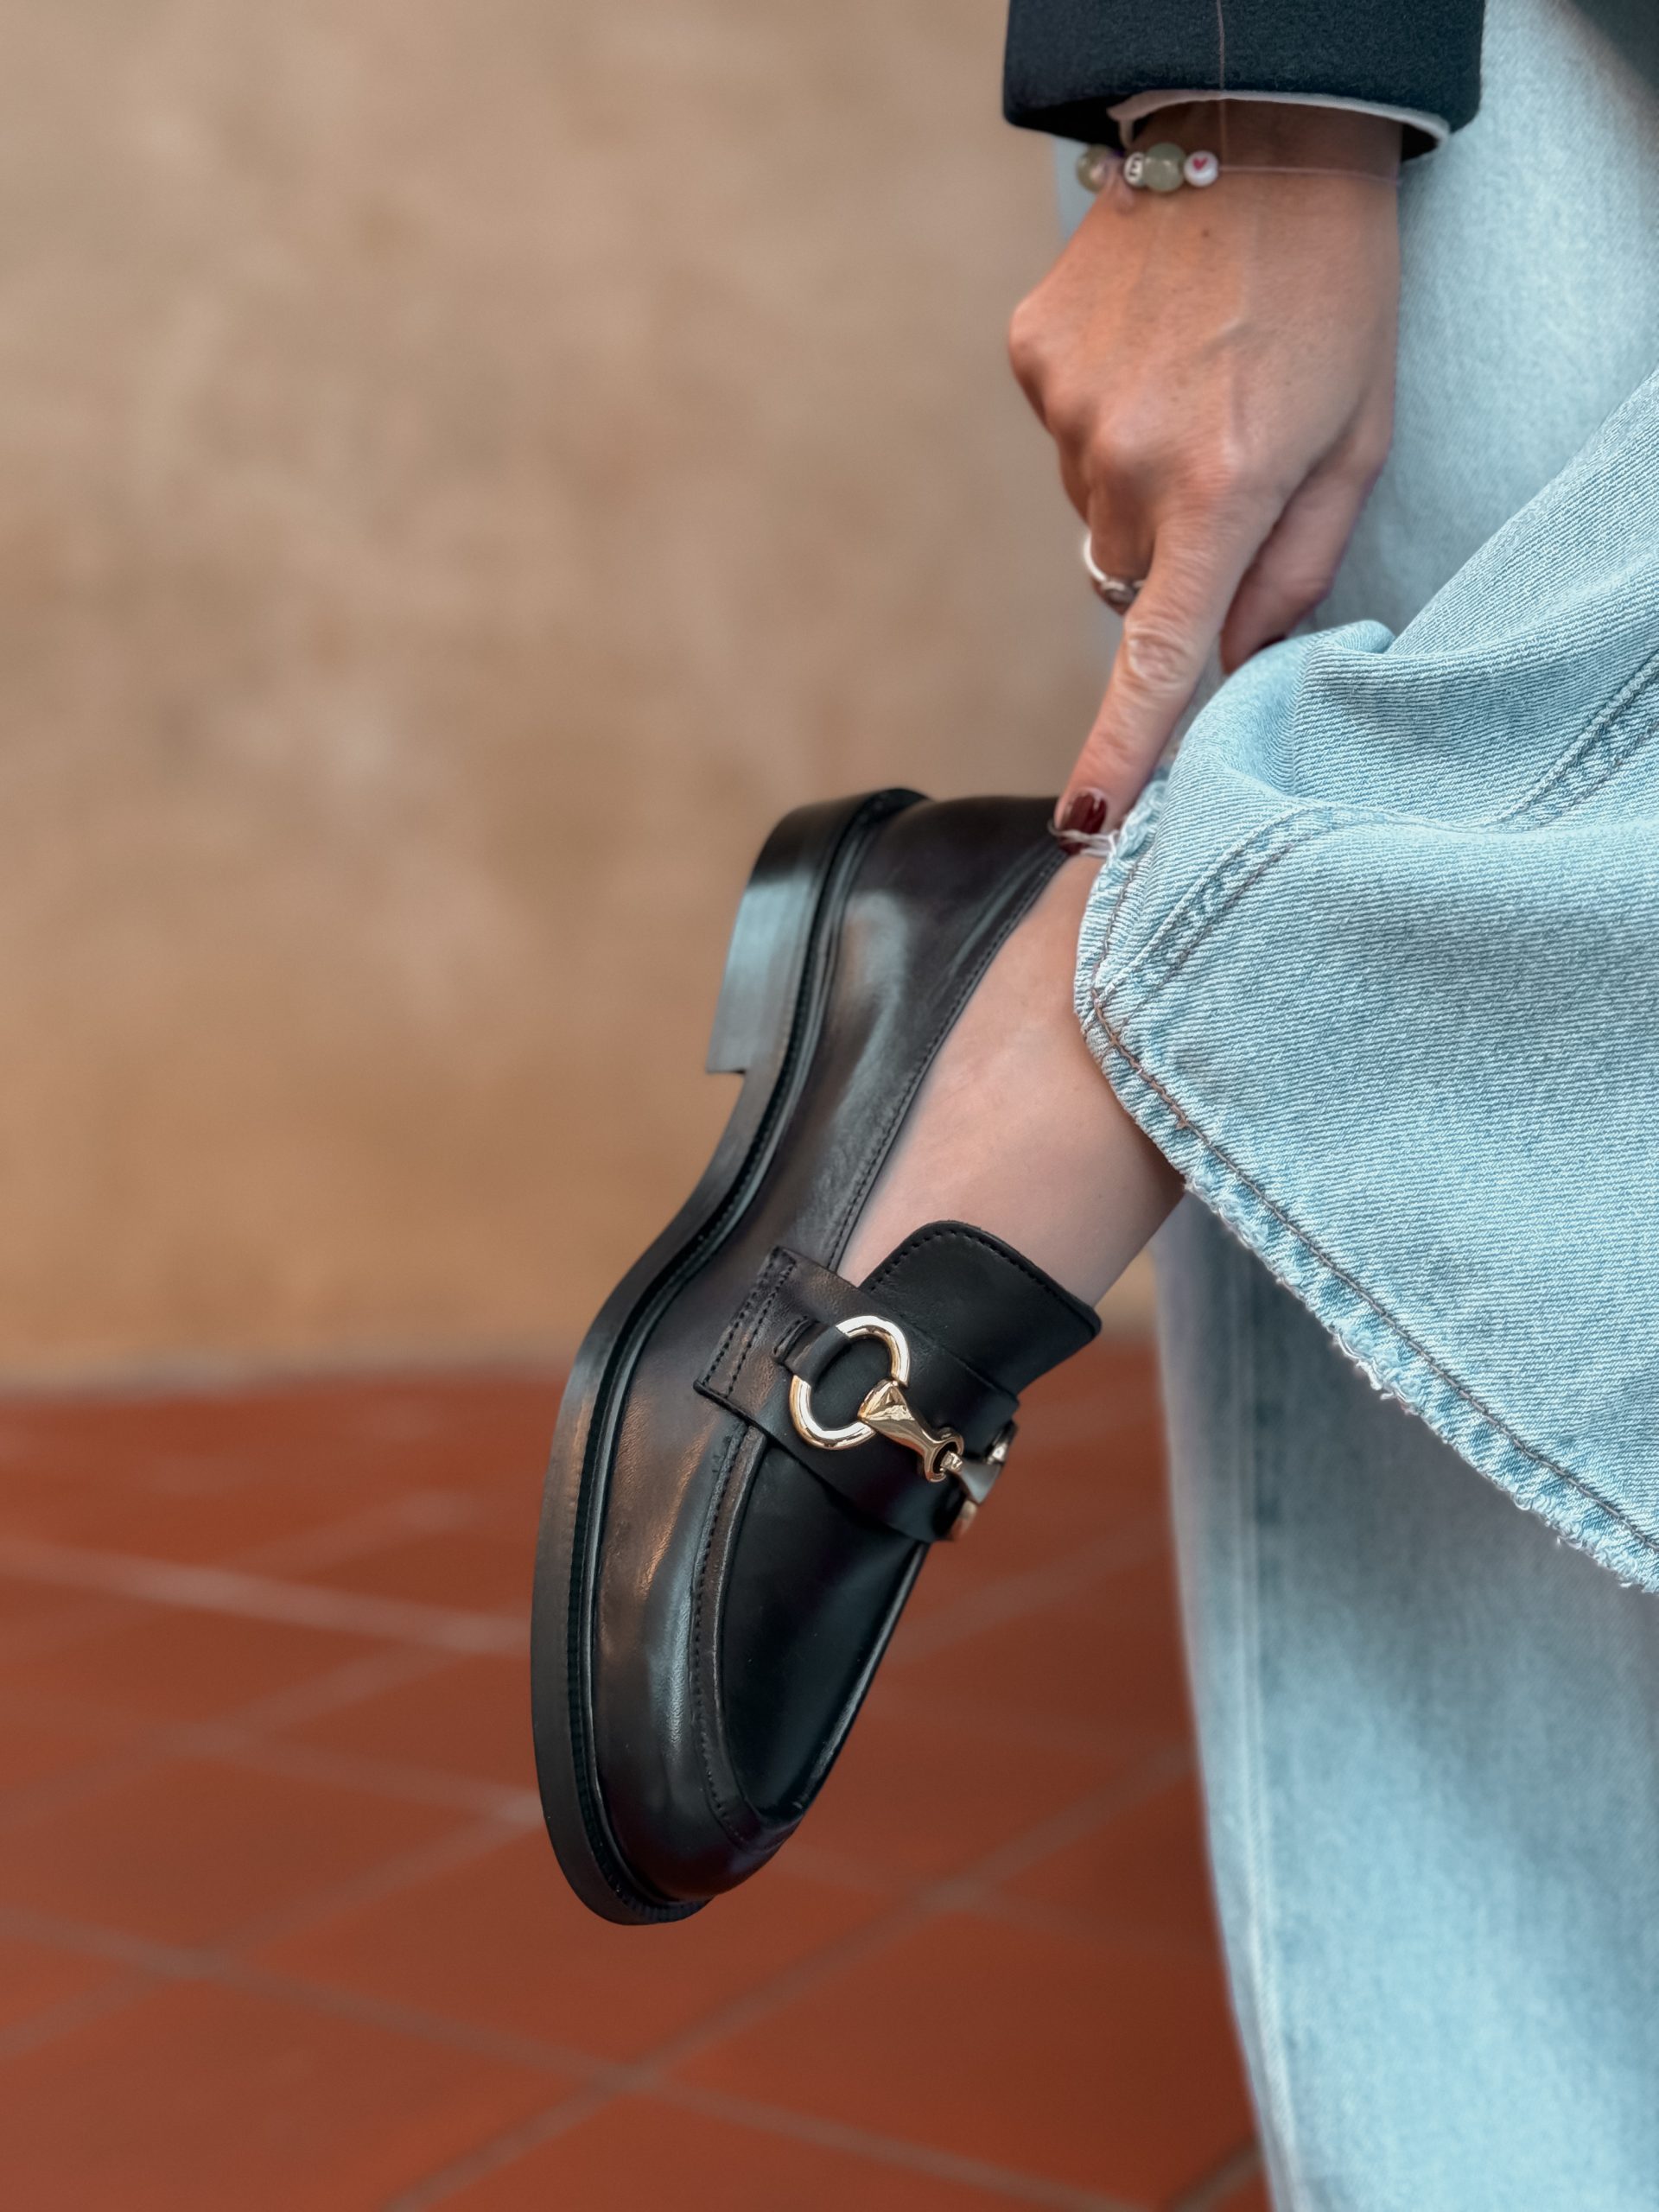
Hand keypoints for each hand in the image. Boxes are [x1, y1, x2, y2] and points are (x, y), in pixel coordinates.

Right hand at [1008, 102, 1402, 833]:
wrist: (1257, 128)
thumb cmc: (1334, 292)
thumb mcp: (1357, 438)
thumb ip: (1296, 568)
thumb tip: (1230, 665)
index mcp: (1222, 490)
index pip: (1160, 656)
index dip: (1122, 749)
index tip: (1085, 821)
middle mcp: (1127, 462)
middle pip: (1126, 580)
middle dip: (1171, 557)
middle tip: (1228, 467)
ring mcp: (1067, 409)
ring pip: (1091, 509)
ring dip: (1138, 481)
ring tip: (1195, 385)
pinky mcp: (1031, 360)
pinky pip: (1063, 436)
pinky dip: (1104, 417)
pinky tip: (1150, 351)